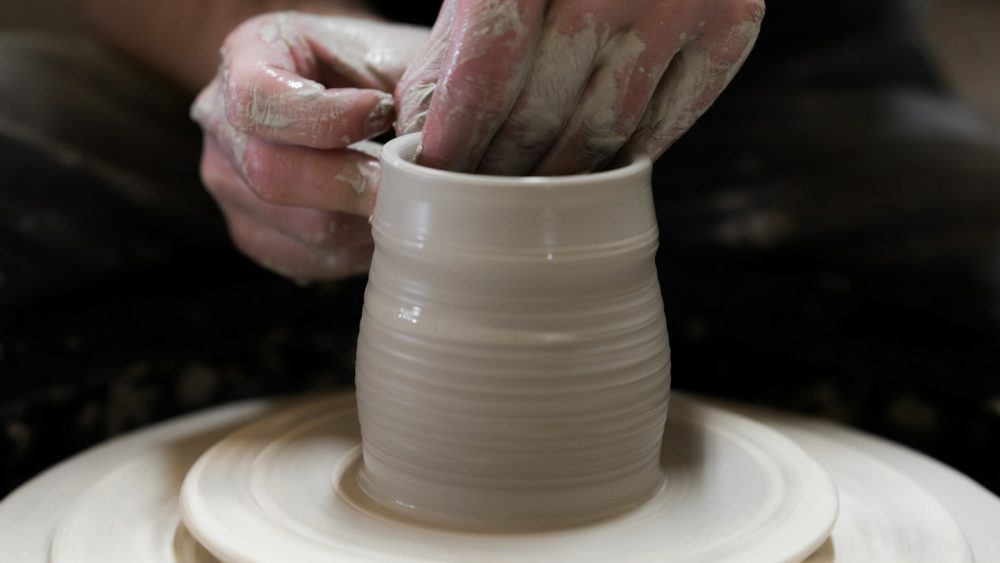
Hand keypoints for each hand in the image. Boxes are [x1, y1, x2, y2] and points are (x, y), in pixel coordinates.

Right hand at [193, 12, 428, 280]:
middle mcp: (220, 120)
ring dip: (363, 220)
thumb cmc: (375, 69)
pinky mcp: (252, 230)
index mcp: (247, 55)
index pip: (258, 99)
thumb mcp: (395, 53)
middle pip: (270, 173)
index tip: (383, 111)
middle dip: (353, 183)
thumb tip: (430, 148)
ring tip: (400, 196)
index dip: (324, 117)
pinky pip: (306, 257)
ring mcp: (228, 182)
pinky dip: (355, 248)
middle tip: (408, 179)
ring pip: (299, 227)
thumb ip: (412, 87)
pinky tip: (375, 218)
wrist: (351, 91)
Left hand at [396, 0, 763, 175]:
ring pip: (603, 132)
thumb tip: (421, 135)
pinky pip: (664, 125)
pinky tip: (591, 168)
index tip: (436, 178)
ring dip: (555, 177)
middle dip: (499, 168)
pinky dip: (621, 156)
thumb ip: (457, 42)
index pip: (487, 74)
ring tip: (525, 191)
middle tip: (476, 194)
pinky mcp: (733, 25)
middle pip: (542, 113)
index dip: (457, 139)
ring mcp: (685, 1)